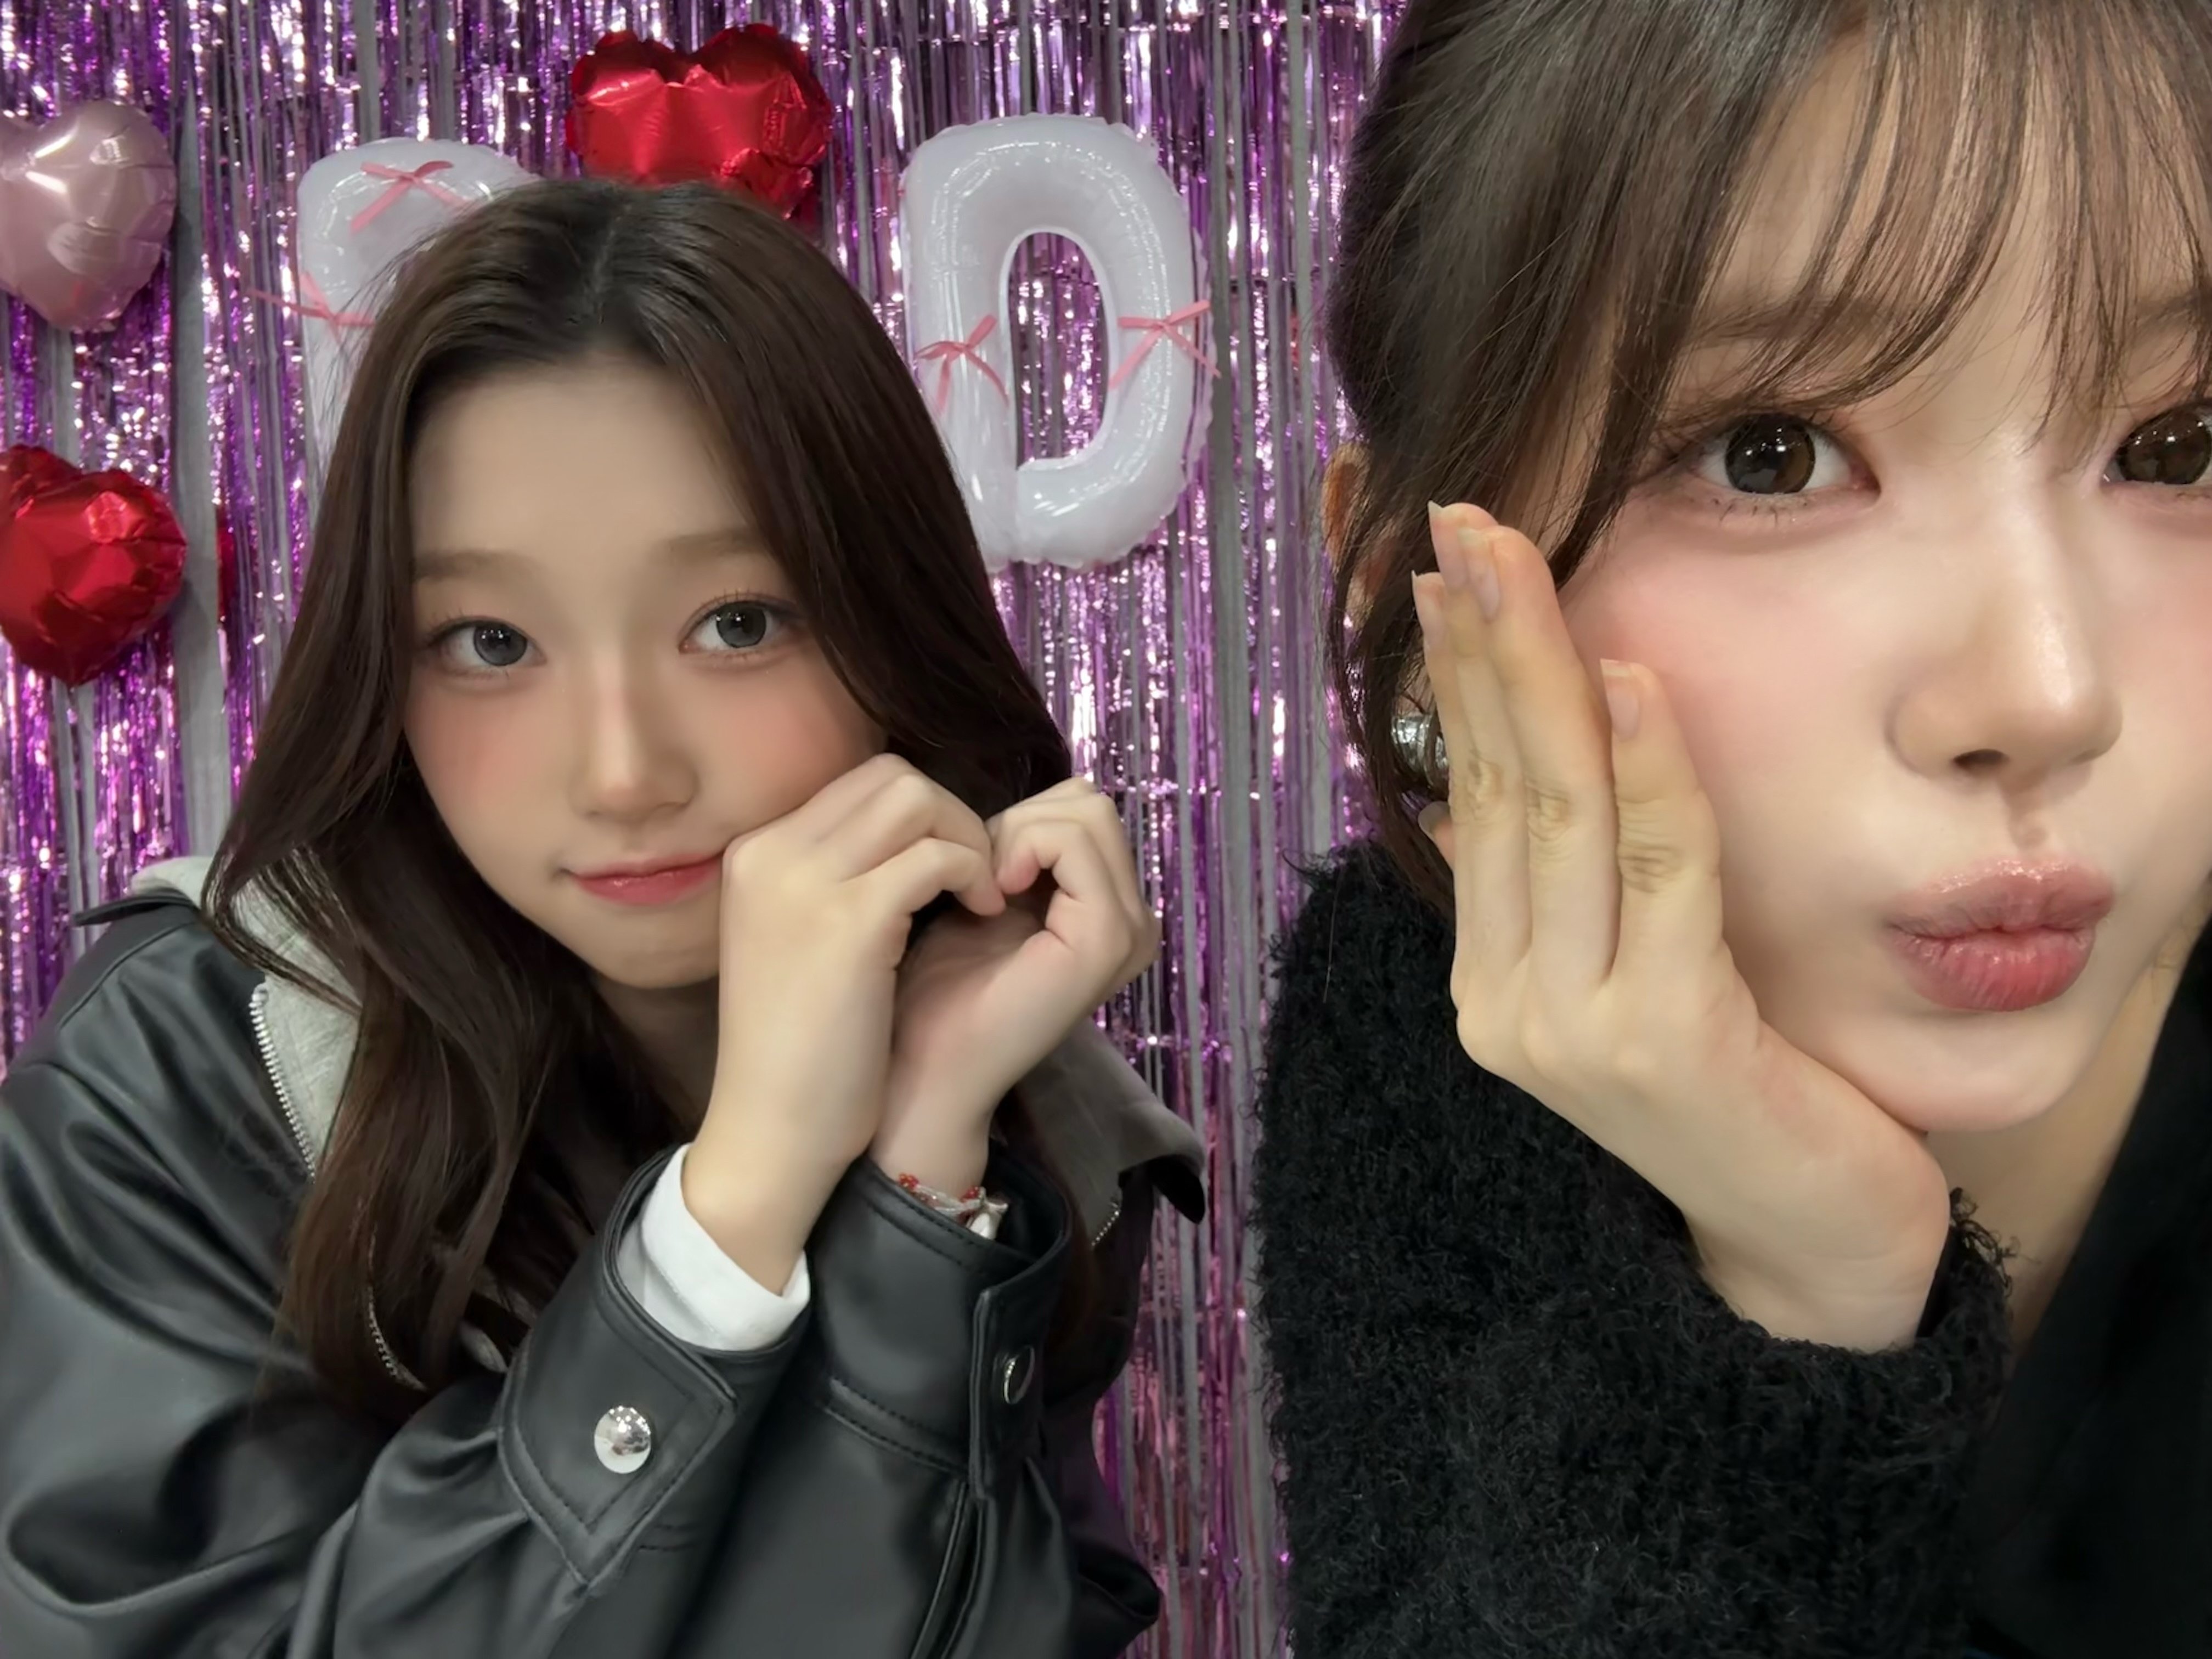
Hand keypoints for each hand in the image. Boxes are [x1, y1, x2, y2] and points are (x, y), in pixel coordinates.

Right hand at [684, 754, 1004, 1286]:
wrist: (769, 1131)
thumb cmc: (796, 1051)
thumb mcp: (797, 943)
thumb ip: (833, 883)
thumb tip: (905, 845)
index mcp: (757, 854)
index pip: (860, 783)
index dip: (923, 816)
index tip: (949, 868)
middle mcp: (772, 852)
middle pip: (892, 777)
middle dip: (952, 818)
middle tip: (975, 878)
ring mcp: (805, 881)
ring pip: (917, 800)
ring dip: (967, 840)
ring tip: (981, 895)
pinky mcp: (848, 921)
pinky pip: (936, 857)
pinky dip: (972, 875)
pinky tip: (982, 916)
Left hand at [870, 777, 1159, 1193]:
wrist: (920, 1066)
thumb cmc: (935, 987)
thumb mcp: (982, 896)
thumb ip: (1016, 850)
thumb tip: (1030, 798)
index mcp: (1108, 910)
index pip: (1082, 809)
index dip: (1020, 820)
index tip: (976, 871)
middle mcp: (1133, 919)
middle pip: (1089, 803)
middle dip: (1022, 821)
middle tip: (978, 878)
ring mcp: (1128, 930)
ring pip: (1085, 811)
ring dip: (1017, 833)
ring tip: (983, 887)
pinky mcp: (1106, 937)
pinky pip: (1073, 841)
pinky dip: (1022, 846)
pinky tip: (989, 894)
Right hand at [1416, 501, 1951, 1349]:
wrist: (1803, 1243)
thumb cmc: (1737, 1093)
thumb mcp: (1635, 977)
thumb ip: (1563, 889)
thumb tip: (1502, 769)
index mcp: (1488, 981)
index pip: (1468, 798)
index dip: (1457, 677)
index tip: (1444, 567)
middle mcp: (1501, 1002)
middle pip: (1495, 786)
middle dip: (1480, 643)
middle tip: (1461, 521)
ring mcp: (1568, 1026)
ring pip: (1556, 813)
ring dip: (1538, 672)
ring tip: (1517, 558)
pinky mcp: (1655, 1039)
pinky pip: (1653, 872)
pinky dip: (1650, 767)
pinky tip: (1634, 675)